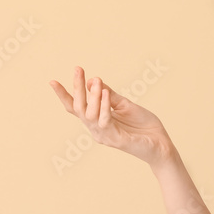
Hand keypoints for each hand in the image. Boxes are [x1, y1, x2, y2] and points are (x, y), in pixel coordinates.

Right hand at [49, 65, 172, 167]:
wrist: (161, 144)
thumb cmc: (143, 125)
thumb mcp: (125, 105)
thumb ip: (110, 95)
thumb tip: (92, 81)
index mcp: (97, 121)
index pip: (76, 108)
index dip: (64, 95)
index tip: (52, 81)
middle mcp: (96, 129)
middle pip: (79, 108)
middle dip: (76, 88)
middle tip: (78, 69)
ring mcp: (105, 135)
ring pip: (89, 114)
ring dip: (92, 95)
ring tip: (97, 79)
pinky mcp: (116, 139)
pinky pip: (105, 120)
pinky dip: (105, 106)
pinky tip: (106, 92)